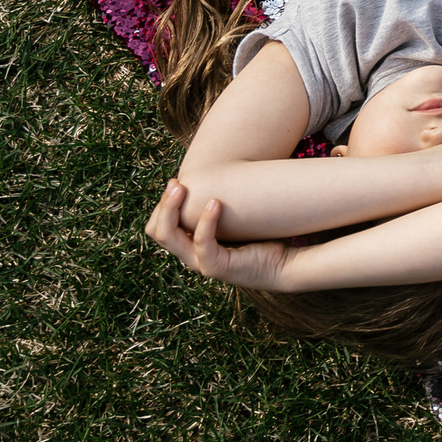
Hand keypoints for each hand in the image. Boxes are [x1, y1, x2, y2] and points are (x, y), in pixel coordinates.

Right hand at [144, 179, 293, 290]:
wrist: (284, 263)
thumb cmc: (259, 237)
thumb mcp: (231, 218)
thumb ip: (215, 206)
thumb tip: (211, 174)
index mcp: (190, 244)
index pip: (159, 226)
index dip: (162, 204)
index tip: (176, 181)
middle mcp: (190, 254)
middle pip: (156, 230)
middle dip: (163, 204)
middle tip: (175, 183)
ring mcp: (201, 263)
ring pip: (169, 237)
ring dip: (172, 209)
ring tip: (182, 188)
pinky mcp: (215, 267)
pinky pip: (203, 242)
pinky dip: (206, 221)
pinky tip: (216, 202)